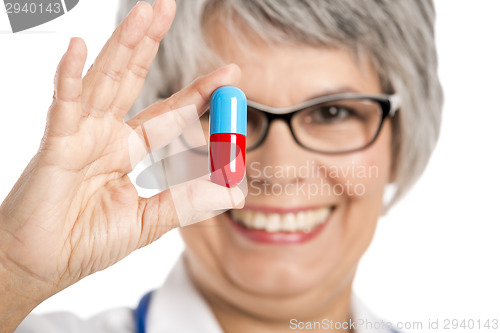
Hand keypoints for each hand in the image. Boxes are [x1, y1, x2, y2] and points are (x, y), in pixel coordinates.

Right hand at [0, 0, 243, 327]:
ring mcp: (80, 136)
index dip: (198, 92)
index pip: (169, 112)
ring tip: (144, 12)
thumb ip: (188, 203)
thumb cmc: (86, 242)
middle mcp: (105, 135)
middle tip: (170, 8)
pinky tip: (77, 48)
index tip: (229, 74)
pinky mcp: (56, 147)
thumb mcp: (149, 220)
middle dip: (152, 44)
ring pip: (104, 80)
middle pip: (133, 79)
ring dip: (123, 45)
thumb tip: (234, 194)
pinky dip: (68, 78)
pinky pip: (62, 107)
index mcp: (128, 150)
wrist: (42, 266)